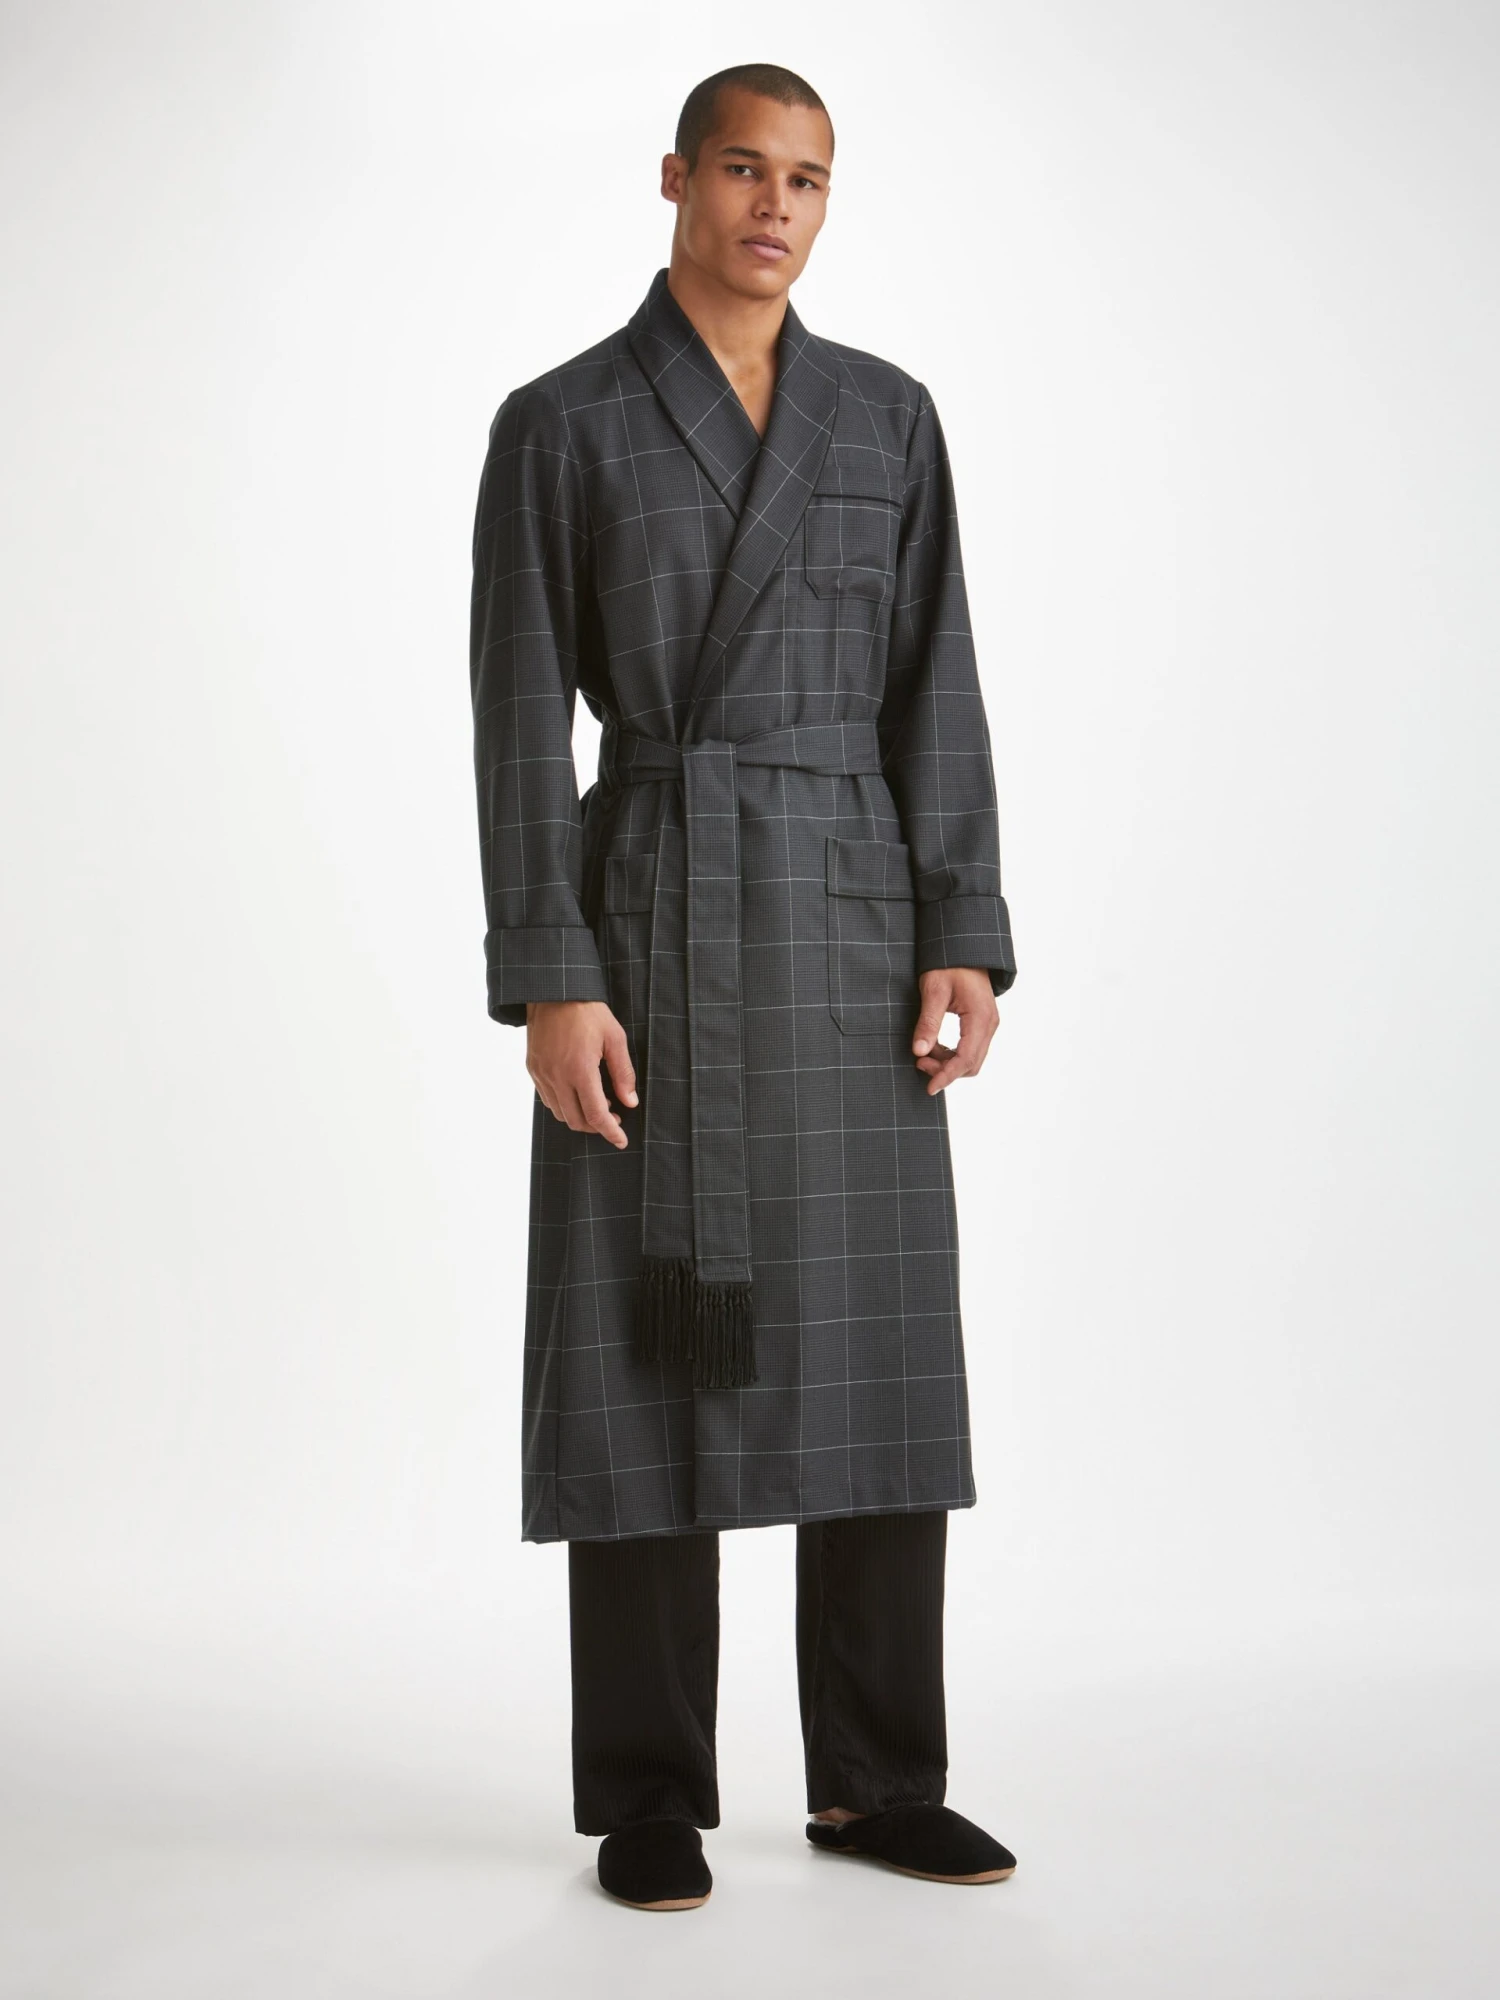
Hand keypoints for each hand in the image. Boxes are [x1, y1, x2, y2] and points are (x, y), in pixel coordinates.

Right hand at [526, 1000, 638, 1148]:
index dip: (610, 1132)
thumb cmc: (587, 1011)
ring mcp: (542, 1074)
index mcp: (580, 1070)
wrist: (553, 991)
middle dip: (596, 1127)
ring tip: (597, 1103)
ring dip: (579, 1116)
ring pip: (560, 1113)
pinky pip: (548, 1099)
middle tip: (613, 1118)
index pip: (596, 1115)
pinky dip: (564, 1105)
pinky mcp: (533, 1069)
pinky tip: (577, 1093)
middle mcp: (557, 1077)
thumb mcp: (614, 1038)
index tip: (621, 1141)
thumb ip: (623, 1073)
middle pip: (576, 1120)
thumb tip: (630, 1101)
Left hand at [911, 968, 999, 1094]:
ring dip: (948, 1062)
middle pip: (971, 1064)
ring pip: (971, 1059)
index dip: (947, 1076)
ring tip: (924, 1052)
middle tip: (919, 1062)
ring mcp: (988, 1025)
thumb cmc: (948, 965)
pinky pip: (970, 1048)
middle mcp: (989, 1024)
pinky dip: (952, 1054)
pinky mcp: (982, 1024)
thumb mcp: (933, 990)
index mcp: (980, 1017)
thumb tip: (918, 1051)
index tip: (929, 1088)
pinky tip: (934, 1045)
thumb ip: (928, 1022)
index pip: (965, 1058)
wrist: (963, 949)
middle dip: (945, 1070)